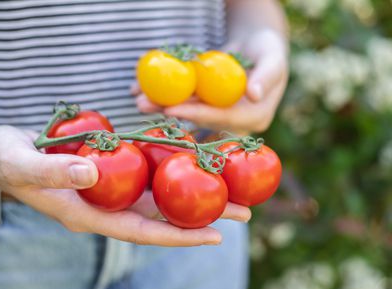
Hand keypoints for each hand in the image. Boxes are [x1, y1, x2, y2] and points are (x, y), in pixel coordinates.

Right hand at [0, 126, 250, 245]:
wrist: (2, 152)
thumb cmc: (6, 160)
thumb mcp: (24, 164)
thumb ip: (55, 170)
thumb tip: (91, 170)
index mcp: (90, 214)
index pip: (142, 231)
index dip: (178, 235)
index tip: (215, 236)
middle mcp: (107, 204)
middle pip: (163, 215)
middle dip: (202, 216)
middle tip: (243, 213)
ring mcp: (112, 187)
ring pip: (161, 193)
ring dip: (194, 190)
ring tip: (230, 187)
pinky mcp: (112, 168)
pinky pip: (147, 170)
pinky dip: (171, 167)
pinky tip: (192, 160)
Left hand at [133, 29, 288, 132]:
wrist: (258, 45)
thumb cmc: (269, 50)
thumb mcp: (274, 59)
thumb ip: (267, 76)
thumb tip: (254, 95)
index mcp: (255, 117)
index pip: (222, 118)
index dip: (196, 115)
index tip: (172, 109)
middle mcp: (235, 120)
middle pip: (199, 118)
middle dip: (170, 111)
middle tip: (143, 105)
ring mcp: (219, 112)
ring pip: (188, 109)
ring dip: (162, 104)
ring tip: (138, 98)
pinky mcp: (208, 103)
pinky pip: (186, 98)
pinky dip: (166, 93)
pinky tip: (143, 88)